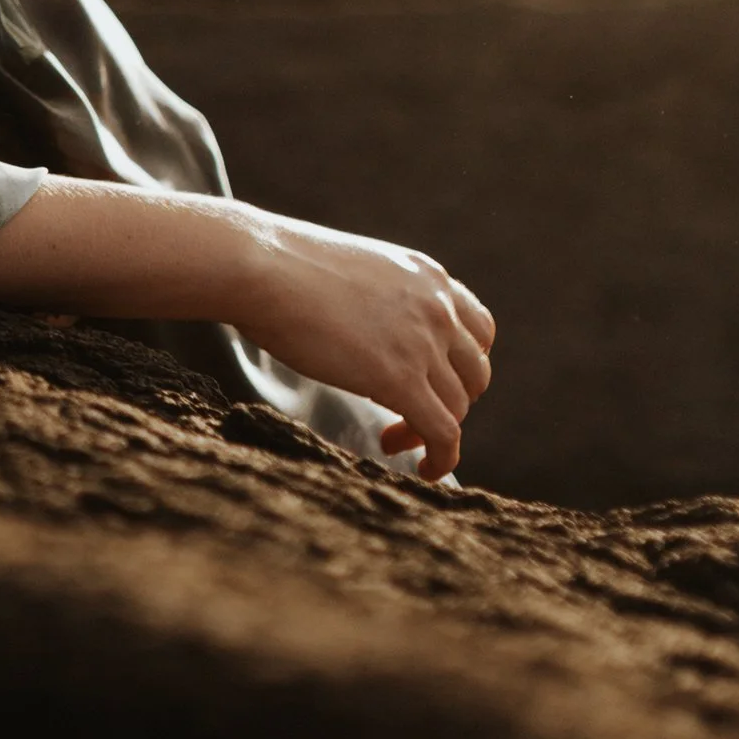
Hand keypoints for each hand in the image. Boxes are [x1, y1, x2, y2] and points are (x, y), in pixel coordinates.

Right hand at [230, 213, 494, 479]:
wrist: (260, 267)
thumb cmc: (281, 267)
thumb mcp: (353, 271)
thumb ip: (378, 299)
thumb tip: (363, 327)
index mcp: (426, 276)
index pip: (478, 329)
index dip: (461, 364)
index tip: (433, 381)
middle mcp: (437, 307)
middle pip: (474, 372)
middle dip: (449, 400)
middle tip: (409, 415)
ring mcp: (423, 343)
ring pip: (458, 407)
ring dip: (433, 431)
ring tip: (394, 440)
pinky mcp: (400, 379)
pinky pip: (443, 434)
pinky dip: (442, 459)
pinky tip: (424, 471)